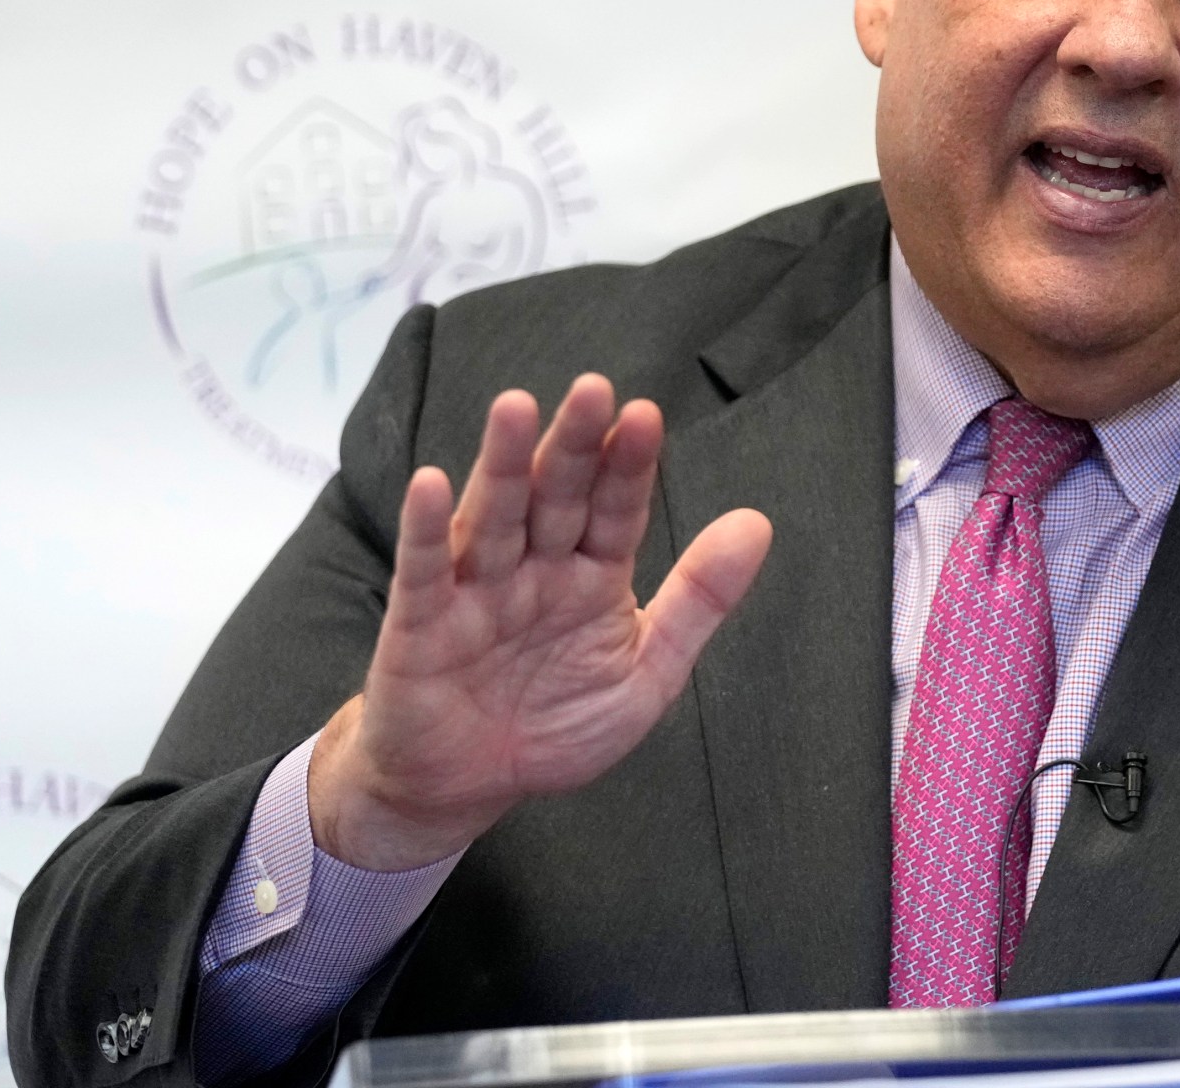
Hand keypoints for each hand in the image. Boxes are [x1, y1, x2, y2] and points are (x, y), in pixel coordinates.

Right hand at [310, 374, 771, 870]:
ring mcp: (477, 589)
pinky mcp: (421, 622)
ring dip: (503, 463)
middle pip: (556, 496)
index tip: (646, 416)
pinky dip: (427, 529)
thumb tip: (758, 523)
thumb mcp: (646, 673)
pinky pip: (425, 570)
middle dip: (574, 445)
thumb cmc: (555, 727)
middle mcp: (535, 568)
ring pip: (494, 516)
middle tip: (593, 391)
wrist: (468, 788)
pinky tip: (431, 484)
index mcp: (592, 575)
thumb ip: (698, 600)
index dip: (629, 465)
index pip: (616, 508)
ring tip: (516, 409)